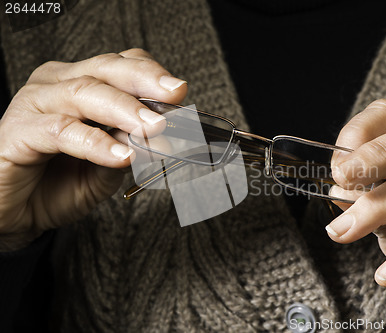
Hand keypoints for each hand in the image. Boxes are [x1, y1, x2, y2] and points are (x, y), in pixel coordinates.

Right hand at [0, 48, 186, 250]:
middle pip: (105, 70)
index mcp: (79, 83)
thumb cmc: (61, 183)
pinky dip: (95, 143)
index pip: (121, 65)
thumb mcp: (108, 165)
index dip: (152, 75)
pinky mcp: (18, 132)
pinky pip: (61, 131)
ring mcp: (34, 104)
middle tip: (175, 102)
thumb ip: (130, 144)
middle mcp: (56, 84)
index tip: (180, 92)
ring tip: (153, 130)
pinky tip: (120, 157)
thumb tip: (162, 132)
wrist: (18, 213)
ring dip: (125, 112)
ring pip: (85, 94)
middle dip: (144, 85)